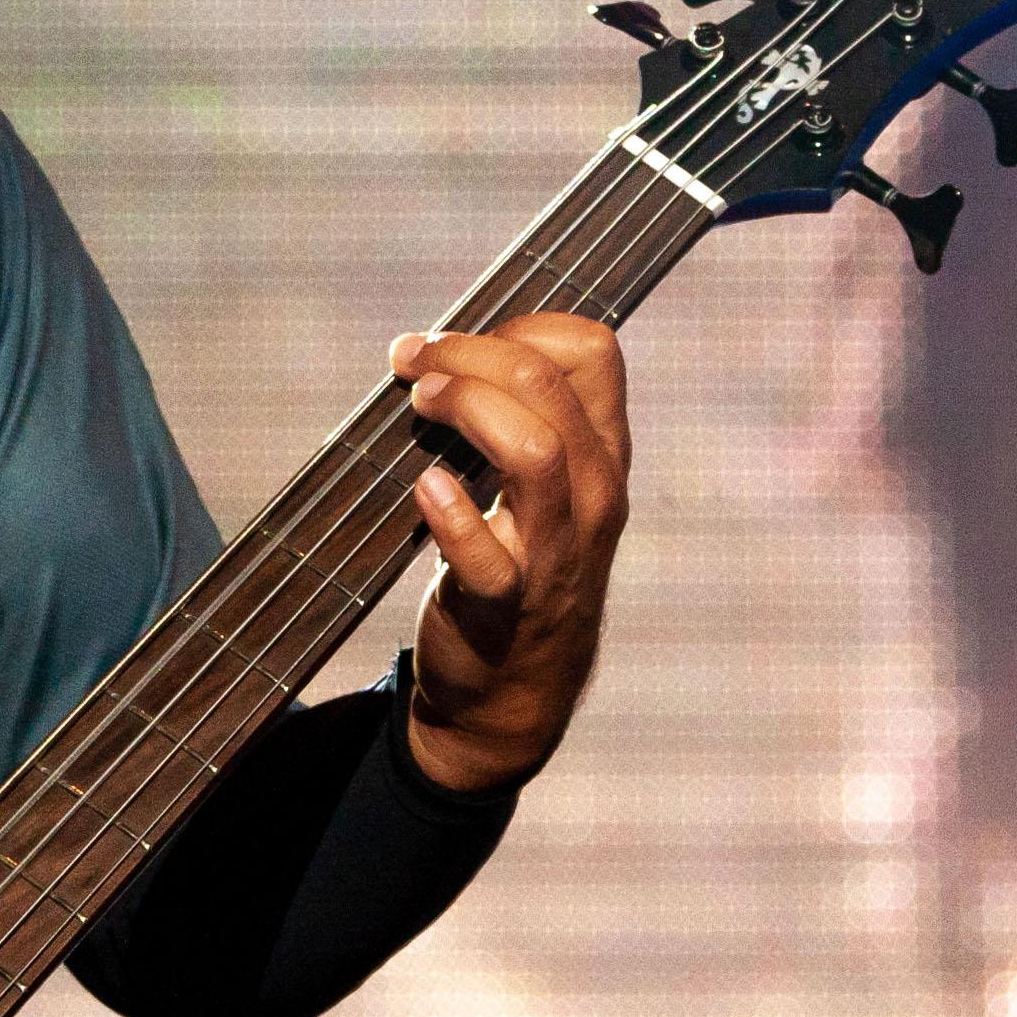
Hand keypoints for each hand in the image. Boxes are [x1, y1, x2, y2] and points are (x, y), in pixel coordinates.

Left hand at [385, 314, 630, 792]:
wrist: (515, 689)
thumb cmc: (518, 564)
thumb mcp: (543, 487)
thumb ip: (515, 417)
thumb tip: (441, 350)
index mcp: (603, 453)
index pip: (593, 351)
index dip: (517, 327)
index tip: (459, 343)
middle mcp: (593, 494)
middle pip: (547, 385)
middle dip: (469, 353)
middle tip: (413, 362)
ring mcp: (555, 551)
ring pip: (534, 451)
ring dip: (465, 409)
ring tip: (420, 406)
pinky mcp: (505, 602)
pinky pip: (485, 552)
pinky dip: (450, 513)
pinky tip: (425, 489)